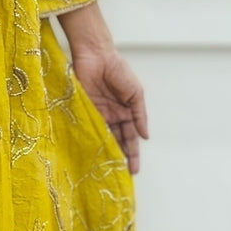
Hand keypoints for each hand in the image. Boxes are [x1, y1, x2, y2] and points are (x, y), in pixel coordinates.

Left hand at [70, 43, 148, 173]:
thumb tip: (145, 136)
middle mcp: (112, 116)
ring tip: (109, 169)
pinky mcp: (85, 111)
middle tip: (121, 175)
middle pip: (117, 141)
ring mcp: (98, 114)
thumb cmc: (118, 70)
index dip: (132, 153)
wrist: (96, 56)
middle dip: (120, 157)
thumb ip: (140, 115)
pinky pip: (90, 128)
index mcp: (126, 112)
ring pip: (104, 138)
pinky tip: (95, 153)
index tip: (134, 169)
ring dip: (107, 152)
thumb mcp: (135, 93)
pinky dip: (93, 140)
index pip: (130, 138)